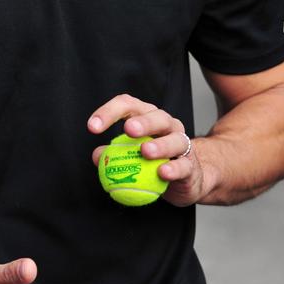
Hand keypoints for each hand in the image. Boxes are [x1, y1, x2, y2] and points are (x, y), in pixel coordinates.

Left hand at [88, 94, 206, 206]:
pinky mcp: (191, 166)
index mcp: (146, 117)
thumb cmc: (154, 161)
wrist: (188, 178)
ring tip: (145, 151)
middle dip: (142, 122)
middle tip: (128, 129)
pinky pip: (183, 166)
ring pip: (174, 139)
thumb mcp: (130, 156)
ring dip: (159, 145)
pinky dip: (173, 169)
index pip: (128, 105)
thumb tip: (97, 156)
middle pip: (156, 116)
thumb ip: (113, 154)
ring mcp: (181, 143)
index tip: (92, 127)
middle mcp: (166, 125)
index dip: (109, 112)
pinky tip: (162, 172)